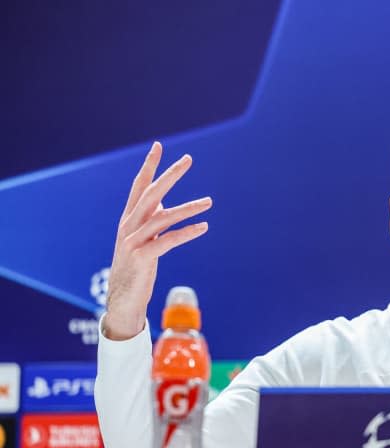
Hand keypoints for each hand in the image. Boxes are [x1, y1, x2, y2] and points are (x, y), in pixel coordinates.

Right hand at [103, 142, 211, 339]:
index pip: (139, 186)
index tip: (159, 146)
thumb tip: (162, 200)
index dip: (149, 166)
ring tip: (210, 201)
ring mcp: (132, 241)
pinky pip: (167, 241)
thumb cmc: (136, 269)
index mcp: (129, 219)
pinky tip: (203, 227)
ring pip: (162, 217)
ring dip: (188, 207)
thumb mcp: (143, 239)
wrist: (122, 301)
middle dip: (169, 175)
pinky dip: (186, 233)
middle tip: (188, 159)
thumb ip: (151, 219)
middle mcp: (128, 226)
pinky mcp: (141, 257)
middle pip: (151, 194)